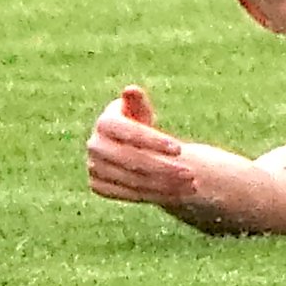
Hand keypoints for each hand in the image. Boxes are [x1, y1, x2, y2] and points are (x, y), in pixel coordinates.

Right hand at [84, 87, 205, 206]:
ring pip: (133, 180)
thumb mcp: (139, 110)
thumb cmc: (137, 122)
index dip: (154, 141)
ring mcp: (94, 167)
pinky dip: (155, 195)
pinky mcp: (98, 185)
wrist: (126, 148)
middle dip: (164, 167)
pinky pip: (129, 194)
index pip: (130, 132)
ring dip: (164, 185)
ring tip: (190, 185)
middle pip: (132, 160)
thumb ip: (137, 102)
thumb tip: (131, 90)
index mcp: (104, 123)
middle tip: (190, 173)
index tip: (180, 149)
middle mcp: (95, 146)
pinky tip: (177, 193)